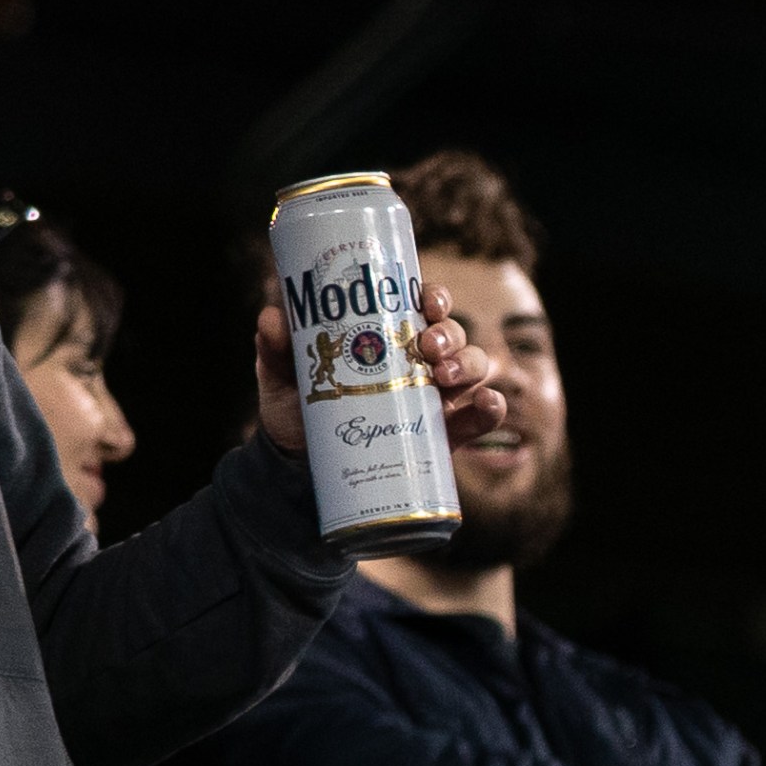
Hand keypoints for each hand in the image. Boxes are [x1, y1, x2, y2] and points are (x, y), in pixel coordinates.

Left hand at [257, 276, 502, 459]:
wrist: (301, 468)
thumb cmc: (297, 410)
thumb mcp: (283, 375)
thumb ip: (276, 346)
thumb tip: (274, 318)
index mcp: (388, 336)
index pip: (423, 306)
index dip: (435, 297)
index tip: (426, 301)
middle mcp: (420, 361)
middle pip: (453, 334)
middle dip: (448, 334)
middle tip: (426, 347)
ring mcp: (437, 397)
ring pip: (474, 367)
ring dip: (468, 364)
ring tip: (443, 376)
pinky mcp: (446, 433)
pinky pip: (482, 416)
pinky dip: (491, 407)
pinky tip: (485, 404)